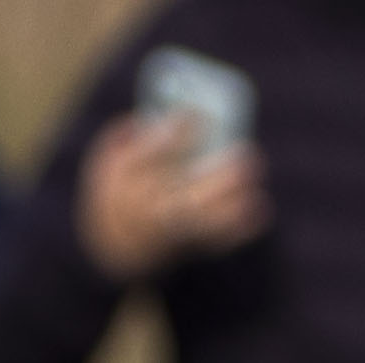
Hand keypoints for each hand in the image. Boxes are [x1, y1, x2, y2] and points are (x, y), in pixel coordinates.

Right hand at [75, 112, 268, 278]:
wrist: (111, 248)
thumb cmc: (117, 189)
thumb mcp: (103, 159)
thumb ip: (124, 134)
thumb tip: (153, 115)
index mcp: (125, 183)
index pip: (148, 158)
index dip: (173, 134)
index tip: (197, 115)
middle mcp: (147, 210)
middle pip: (183, 196)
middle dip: (218, 176)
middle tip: (247, 152)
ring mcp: (167, 231)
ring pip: (201, 221)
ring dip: (232, 202)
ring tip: (255, 175)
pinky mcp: (184, 246)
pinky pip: (212, 242)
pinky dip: (238, 229)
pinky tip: (260, 207)